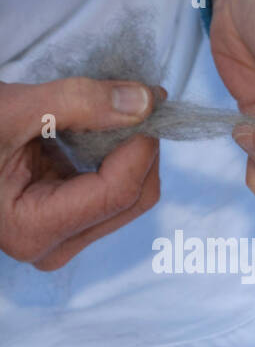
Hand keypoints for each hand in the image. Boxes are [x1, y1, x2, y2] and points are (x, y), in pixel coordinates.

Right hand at [0, 79, 159, 269]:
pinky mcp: (65, 223)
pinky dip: (113, 157)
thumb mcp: (11, 109)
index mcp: (32, 228)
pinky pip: (110, 192)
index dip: (141, 146)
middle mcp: (51, 246)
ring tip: (115, 110)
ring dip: (129, 151)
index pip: (117, 192)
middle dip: (141, 149)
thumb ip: (80, 103)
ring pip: (127, 197)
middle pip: (131, 200)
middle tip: (140, 101)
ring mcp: (61, 238)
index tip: (149, 103)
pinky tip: (100, 128)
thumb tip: (145, 100)